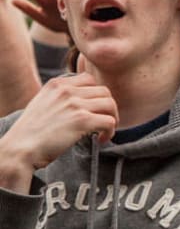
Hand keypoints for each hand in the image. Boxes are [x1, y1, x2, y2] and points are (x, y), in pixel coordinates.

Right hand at [1, 74, 116, 171]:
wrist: (20, 149)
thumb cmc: (31, 132)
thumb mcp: (42, 103)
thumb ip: (60, 97)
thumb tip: (83, 99)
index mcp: (56, 84)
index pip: (89, 79)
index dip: (96, 95)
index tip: (94, 109)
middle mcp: (66, 90)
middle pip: (104, 91)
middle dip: (107, 108)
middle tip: (102, 122)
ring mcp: (74, 104)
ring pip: (110, 104)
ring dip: (112, 118)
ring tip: (103, 131)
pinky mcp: (82, 120)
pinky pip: (110, 121)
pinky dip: (110, 131)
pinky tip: (101, 140)